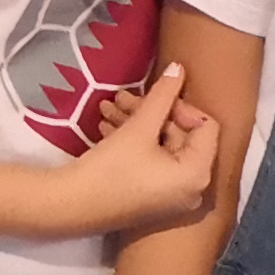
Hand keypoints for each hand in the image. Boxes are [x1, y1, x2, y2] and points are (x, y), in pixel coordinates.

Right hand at [31, 66, 219, 238]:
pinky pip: (151, 163)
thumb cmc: (110, 168)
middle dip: (149, 112)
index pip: (206, 127)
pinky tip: (105, 126)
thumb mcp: (139, 127)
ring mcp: (171, 197)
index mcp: (198, 174)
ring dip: (136, 123)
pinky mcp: (149, 199)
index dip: (180, 106)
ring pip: (160, 148)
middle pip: (180, 137)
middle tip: (119, 97)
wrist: (67, 207)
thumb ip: (163, 95)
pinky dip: (133, 143)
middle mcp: (192, 189)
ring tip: (105, 107)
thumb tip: (180, 67)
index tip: (152, 96)